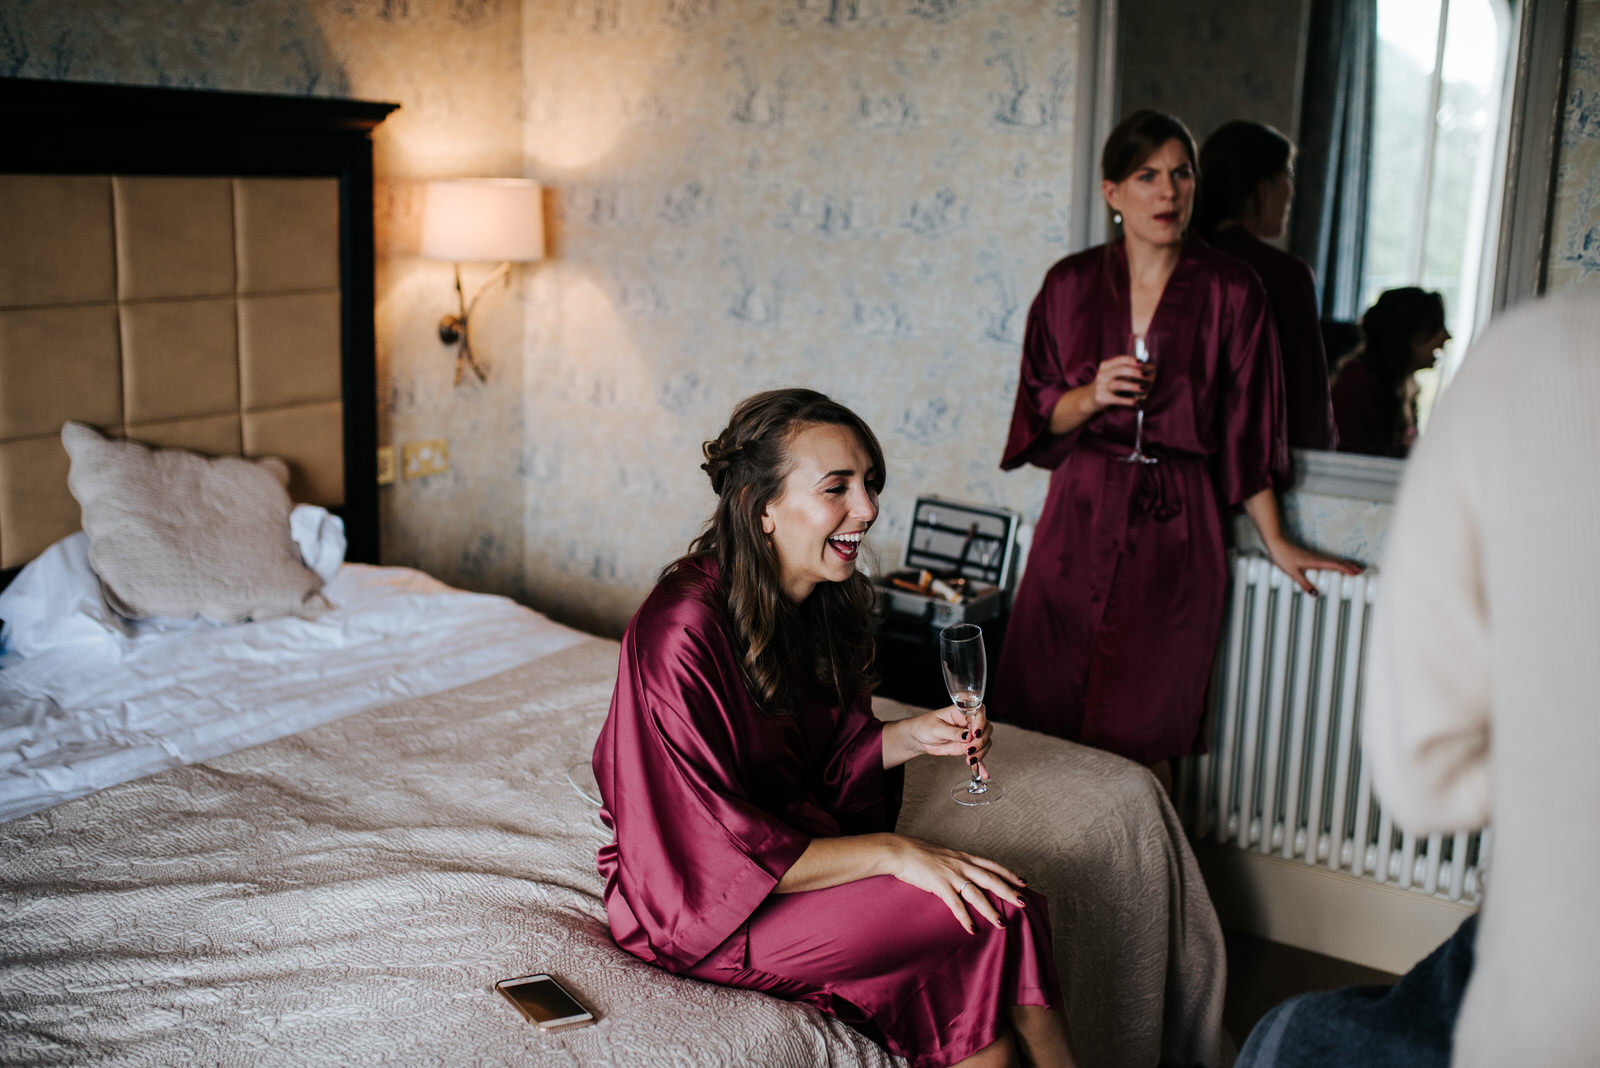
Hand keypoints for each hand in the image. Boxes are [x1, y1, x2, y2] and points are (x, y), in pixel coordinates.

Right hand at [886, 833, 1028, 933]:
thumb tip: (963, 873)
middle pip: (991, 879)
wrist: (900, 850)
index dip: (1009, 873)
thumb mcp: (943, 855)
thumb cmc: (919, 854)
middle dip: (1009, 891)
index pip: (992, 865)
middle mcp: (961, 865)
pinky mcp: (939, 885)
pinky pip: (955, 904)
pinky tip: (972, 929)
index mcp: (963, 857)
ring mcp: (951, 875)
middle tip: (1024, 902)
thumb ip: (955, 863)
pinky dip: (964, 917)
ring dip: (990, 909)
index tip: (1023, 881)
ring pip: (976, 894)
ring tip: (1002, 923)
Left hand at [901, 704, 991, 776]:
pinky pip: (978, 755)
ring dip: (981, 752)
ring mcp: (969, 736)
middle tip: (969, 749)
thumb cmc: (925, 727)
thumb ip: (953, 732)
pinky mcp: (967, 747)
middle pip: (986, 729)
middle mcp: (968, 723)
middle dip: (981, 741)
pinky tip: (983, 773)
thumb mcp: (937, 728)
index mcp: (961, 712)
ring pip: (985, 742)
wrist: (919, 738)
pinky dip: (981, 764)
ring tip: (969, 759)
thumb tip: (968, 736)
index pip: (979, 713)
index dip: (980, 722)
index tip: (975, 733)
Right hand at [1089, 354, 1151, 410]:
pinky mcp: (1102, 398)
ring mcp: (1101, 387)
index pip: (1120, 360)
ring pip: (1118, 384)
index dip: (1132, 361)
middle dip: (1134, 372)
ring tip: (1143, 389)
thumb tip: (1144, 369)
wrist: (1087, 399)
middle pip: (1119, 370)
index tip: (1143, 363)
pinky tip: (1135, 401)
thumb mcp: (1109, 374)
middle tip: (1145, 376)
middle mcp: (1102, 375)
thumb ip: (1123, 370)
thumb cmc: (1104, 385)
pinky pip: (1116, 399)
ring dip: (1132, 386)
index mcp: (1105, 366)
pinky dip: (1127, 400)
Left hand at [1265, 539, 1362, 594]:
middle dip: (1350, 566)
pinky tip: (1336, 565)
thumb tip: (1315, 594)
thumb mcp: (1292, 573)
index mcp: (1315, 562)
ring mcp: (1314, 556)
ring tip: (1354, 567)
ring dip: (1344, 563)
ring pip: (1333, 560)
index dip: (1347, 569)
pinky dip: (1336, 562)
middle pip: (1337, 562)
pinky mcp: (1310, 556)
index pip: (1335, 565)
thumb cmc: (1283, 557)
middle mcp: (1317, 558)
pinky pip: (1327, 559)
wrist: (1276, 543)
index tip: (1357, 573)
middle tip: (1361, 570)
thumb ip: (1304, 584)